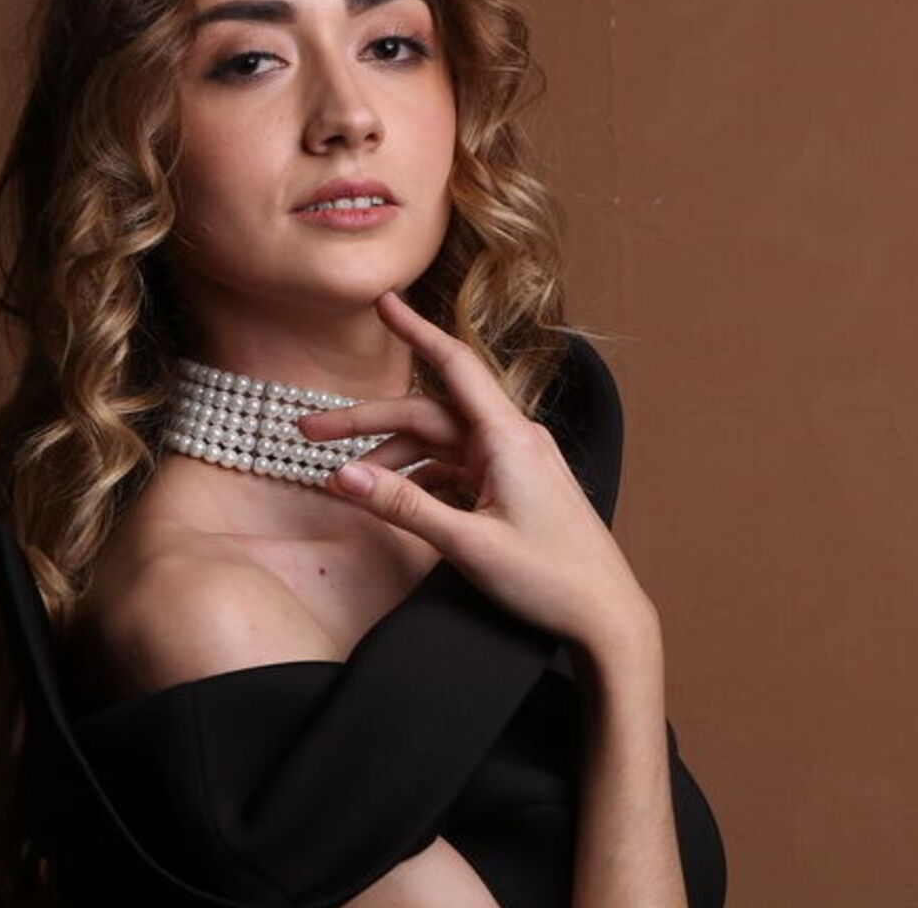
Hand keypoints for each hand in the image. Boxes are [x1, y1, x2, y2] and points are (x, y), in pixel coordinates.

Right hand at [296, 290, 658, 653]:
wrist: (608, 617)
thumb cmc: (551, 581)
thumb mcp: (467, 545)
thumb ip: (403, 506)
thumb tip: (342, 477)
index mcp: (508, 438)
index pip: (453, 365)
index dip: (414, 329)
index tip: (384, 299)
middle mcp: (513, 439)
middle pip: (428, 413)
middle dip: (367, 421)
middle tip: (309, 430)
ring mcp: (515, 462)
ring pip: (439, 442)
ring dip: (392, 455)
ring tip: (345, 479)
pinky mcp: (515, 485)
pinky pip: (458, 467)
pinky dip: (422, 476)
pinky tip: (393, 495)